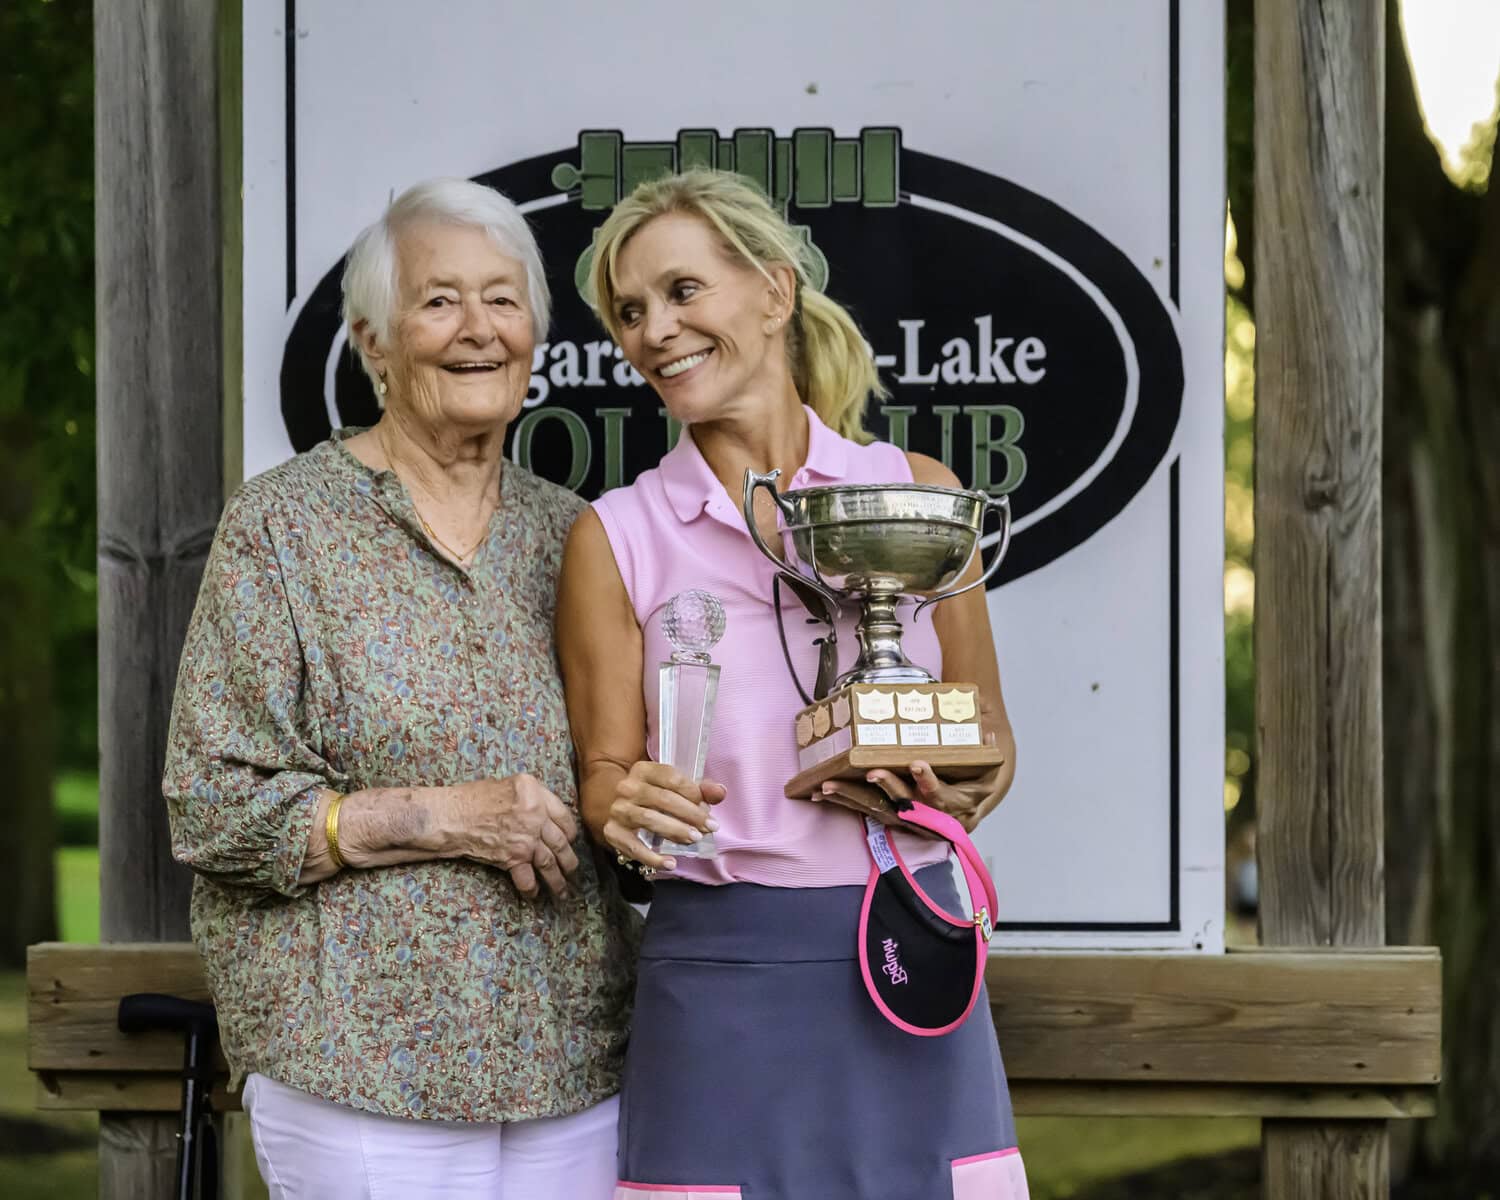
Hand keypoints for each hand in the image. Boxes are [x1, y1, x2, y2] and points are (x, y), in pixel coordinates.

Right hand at [450, 775, 579, 898]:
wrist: (450, 816)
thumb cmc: (472, 798)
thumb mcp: (509, 785)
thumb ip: (531, 797)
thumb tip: (544, 814)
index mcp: (536, 793)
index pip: (565, 816)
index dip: (570, 832)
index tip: (570, 840)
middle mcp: (535, 816)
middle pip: (561, 842)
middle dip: (569, 860)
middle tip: (573, 871)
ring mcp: (525, 838)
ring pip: (550, 862)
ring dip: (558, 880)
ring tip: (563, 891)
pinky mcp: (512, 857)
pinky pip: (528, 878)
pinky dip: (532, 889)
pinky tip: (534, 895)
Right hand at [603, 762, 724, 873]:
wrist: (618, 809)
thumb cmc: (654, 797)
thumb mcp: (674, 789)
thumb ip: (700, 789)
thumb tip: (720, 792)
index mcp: (643, 770)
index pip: (671, 778)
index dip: (693, 792)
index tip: (708, 807)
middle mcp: (627, 787)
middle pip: (662, 798)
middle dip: (689, 814)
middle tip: (709, 827)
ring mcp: (618, 810)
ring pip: (649, 819)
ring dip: (675, 830)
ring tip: (695, 839)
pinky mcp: (612, 832)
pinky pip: (633, 847)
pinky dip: (652, 857)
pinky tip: (670, 863)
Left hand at [818, 757, 1007, 833]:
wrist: (974, 803)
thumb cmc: (978, 778)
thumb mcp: (990, 765)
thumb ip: (988, 750)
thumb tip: (986, 731)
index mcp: (957, 805)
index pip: (943, 796)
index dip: (929, 782)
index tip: (917, 764)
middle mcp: (932, 819)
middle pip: (906, 805)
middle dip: (887, 788)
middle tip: (871, 772)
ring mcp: (910, 822)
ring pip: (880, 810)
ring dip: (854, 798)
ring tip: (830, 785)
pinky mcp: (893, 819)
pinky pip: (867, 811)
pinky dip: (845, 802)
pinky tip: (822, 793)